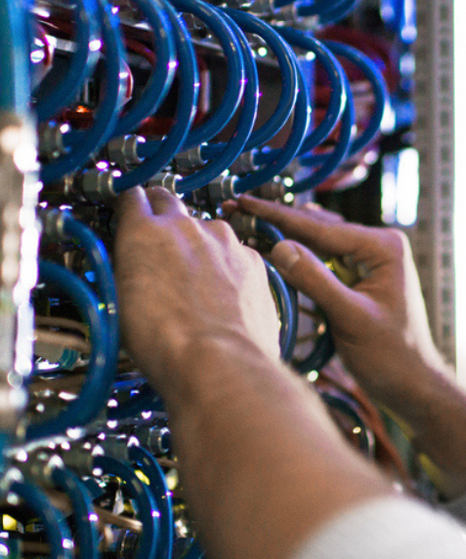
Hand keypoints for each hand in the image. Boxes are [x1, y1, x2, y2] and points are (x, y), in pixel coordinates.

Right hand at [114, 188, 280, 392]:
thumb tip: (130, 265)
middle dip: (162, 213)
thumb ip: (128, 269)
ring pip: (207, 230)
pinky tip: (226, 294)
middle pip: (170, 202)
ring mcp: (225, 241)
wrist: (218, 361)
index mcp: (145, 232)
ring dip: (200, 245)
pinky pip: (236, 254)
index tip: (129, 213)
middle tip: (158, 236)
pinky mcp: (253, 261)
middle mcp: (186, 227)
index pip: (132, 197)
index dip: (130, 205)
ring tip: (196, 281)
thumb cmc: (164, 341)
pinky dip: (229, 266)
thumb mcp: (120, 303)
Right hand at [231, 195, 448, 426]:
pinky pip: (324, 263)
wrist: (412, 385)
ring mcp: (370, 262)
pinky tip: (273, 252)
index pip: (321, 228)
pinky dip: (299, 261)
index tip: (244, 201)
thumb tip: (279, 247)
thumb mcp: (350, 317)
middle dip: (277, 223)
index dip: (278, 216)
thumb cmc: (392, 355)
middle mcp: (379, 246)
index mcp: (384, 247)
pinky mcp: (360, 279)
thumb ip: (315, 281)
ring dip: (285, 239)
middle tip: (237, 208)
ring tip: (247, 225)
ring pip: (318, 244)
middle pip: (318, 230)